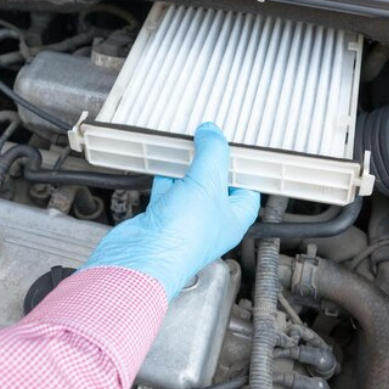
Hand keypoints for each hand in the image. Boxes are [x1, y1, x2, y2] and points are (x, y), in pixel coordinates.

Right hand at [81, 123, 259, 298]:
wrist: (142, 257)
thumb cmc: (182, 236)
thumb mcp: (207, 182)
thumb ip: (212, 152)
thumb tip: (212, 132)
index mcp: (232, 219)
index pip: (246, 191)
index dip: (242, 169)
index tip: (236, 148)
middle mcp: (210, 221)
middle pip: (215, 185)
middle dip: (211, 162)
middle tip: (208, 139)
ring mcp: (184, 219)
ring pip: (189, 185)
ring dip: (187, 165)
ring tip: (187, 142)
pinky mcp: (160, 216)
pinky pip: (166, 189)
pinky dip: (165, 173)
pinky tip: (164, 158)